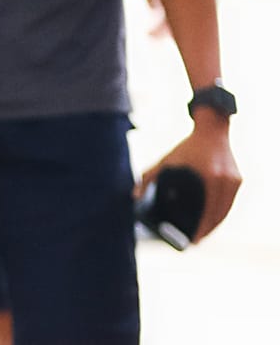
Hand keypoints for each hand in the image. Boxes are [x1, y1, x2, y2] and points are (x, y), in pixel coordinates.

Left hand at [137, 116, 240, 241]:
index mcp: (210, 178)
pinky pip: (230, 201)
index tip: (193, 241)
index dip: (202, 229)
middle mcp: (225, 181)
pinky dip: (222, 212)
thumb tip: (133, 196)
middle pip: (218, 215)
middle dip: (208, 230)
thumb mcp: (166, 160)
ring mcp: (234, 181)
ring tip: (204, 234)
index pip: (208, 211)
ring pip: (226, 210)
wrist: (212, 130)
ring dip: (216, 224)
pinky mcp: (238, 180)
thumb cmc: (186, 147)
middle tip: (196, 241)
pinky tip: (214, 220)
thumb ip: (148, 177)